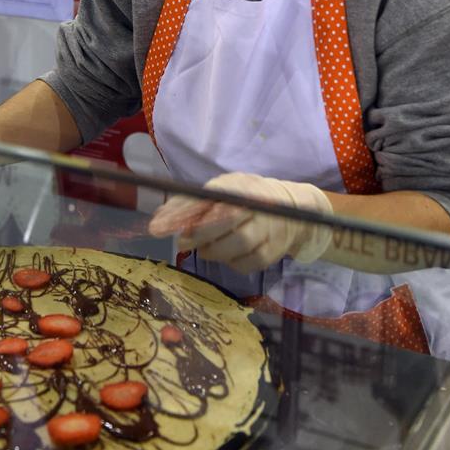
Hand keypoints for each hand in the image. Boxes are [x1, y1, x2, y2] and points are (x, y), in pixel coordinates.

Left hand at [148, 172, 333, 273]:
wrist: (292, 208)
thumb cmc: (245, 198)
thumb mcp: (220, 190)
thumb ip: (191, 202)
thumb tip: (159, 218)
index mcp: (241, 185)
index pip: (210, 197)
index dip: (182, 212)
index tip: (157, 227)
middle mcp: (258, 204)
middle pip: (226, 220)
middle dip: (198, 234)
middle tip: (182, 241)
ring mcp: (270, 228)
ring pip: (237, 245)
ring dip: (213, 251)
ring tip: (204, 249)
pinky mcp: (275, 251)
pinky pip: (248, 264)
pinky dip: (231, 263)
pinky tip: (226, 256)